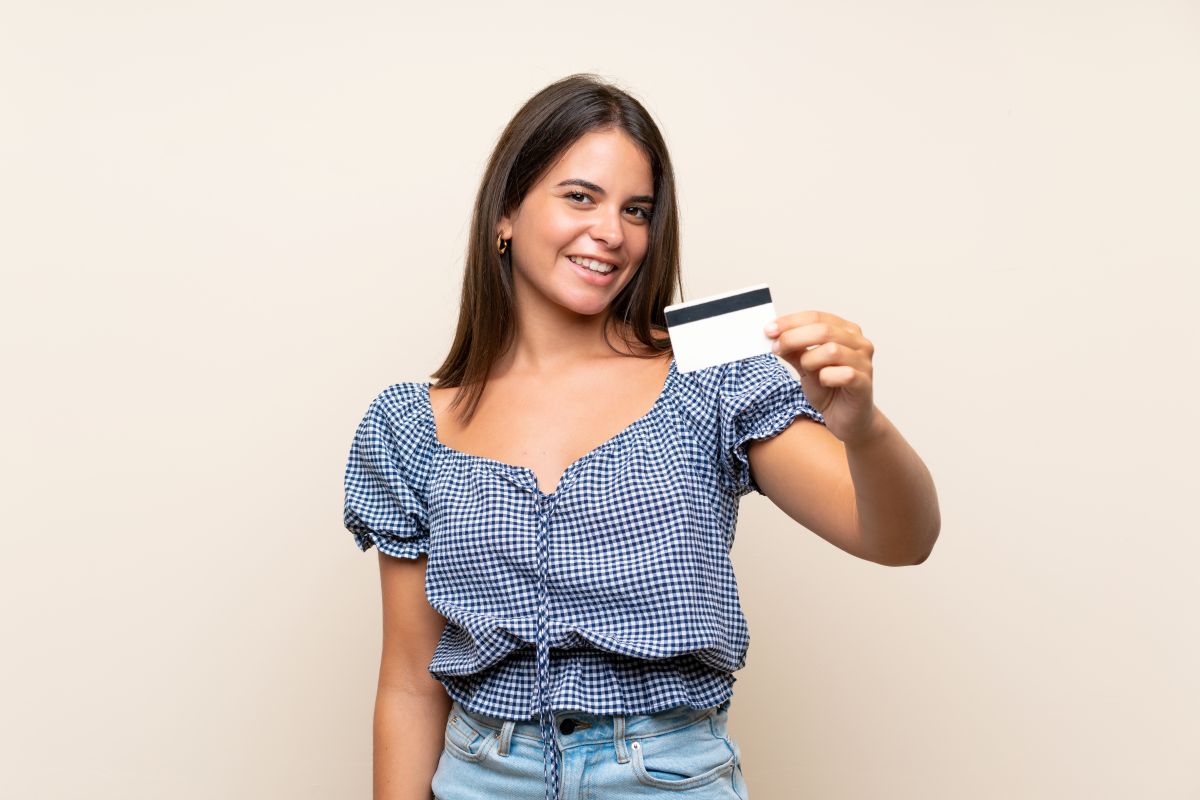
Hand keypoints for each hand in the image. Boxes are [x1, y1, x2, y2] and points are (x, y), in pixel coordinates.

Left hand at [764, 311, 881, 444]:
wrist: (847, 419)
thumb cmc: (829, 390)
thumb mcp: (805, 366)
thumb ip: (794, 350)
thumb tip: (773, 336)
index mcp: (845, 331)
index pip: (816, 317)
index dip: (790, 322)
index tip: (769, 330)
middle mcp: (859, 343)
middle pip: (823, 330)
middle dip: (793, 338)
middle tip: (776, 348)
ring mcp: (864, 362)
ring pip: (831, 350)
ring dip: (810, 360)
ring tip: (806, 370)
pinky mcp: (864, 383)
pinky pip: (843, 374)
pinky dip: (826, 377)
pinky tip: (823, 382)